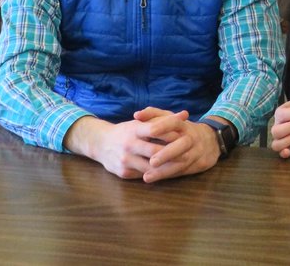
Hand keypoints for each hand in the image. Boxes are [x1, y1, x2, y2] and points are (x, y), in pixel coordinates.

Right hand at [63, 109, 185, 179]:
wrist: (100, 144)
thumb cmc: (126, 131)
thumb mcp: (140, 122)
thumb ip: (163, 119)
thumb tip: (185, 114)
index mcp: (133, 129)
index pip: (154, 129)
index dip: (170, 131)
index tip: (185, 133)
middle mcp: (128, 145)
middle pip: (155, 151)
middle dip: (173, 153)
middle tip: (189, 153)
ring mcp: (126, 160)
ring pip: (151, 167)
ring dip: (167, 167)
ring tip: (182, 165)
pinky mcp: (124, 173)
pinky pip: (144, 175)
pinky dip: (157, 174)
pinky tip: (168, 172)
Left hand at [136, 108, 221, 182]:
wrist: (208, 140)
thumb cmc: (180, 129)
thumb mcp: (168, 117)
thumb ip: (152, 114)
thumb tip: (136, 115)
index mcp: (182, 124)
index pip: (174, 122)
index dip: (164, 126)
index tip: (150, 132)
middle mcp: (191, 137)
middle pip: (182, 144)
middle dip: (167, 153)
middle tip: (151, 161)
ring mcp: (196, 151)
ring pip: (183, 162)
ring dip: (165, 170)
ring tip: (147, 177)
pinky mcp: (198, 164)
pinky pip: (183, 171)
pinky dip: (169, 175)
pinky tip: (155, 179)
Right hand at [269, 100, 289, 158]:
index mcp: (280, 115)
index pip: (282, 114)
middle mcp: (277, 127)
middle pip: (276, 130)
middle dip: (289, 127)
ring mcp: (279, 139)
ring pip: (275, 144)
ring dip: (287, 140)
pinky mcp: (283, 149)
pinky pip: (280, 153)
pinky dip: (284, 153)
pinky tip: (289, 151)